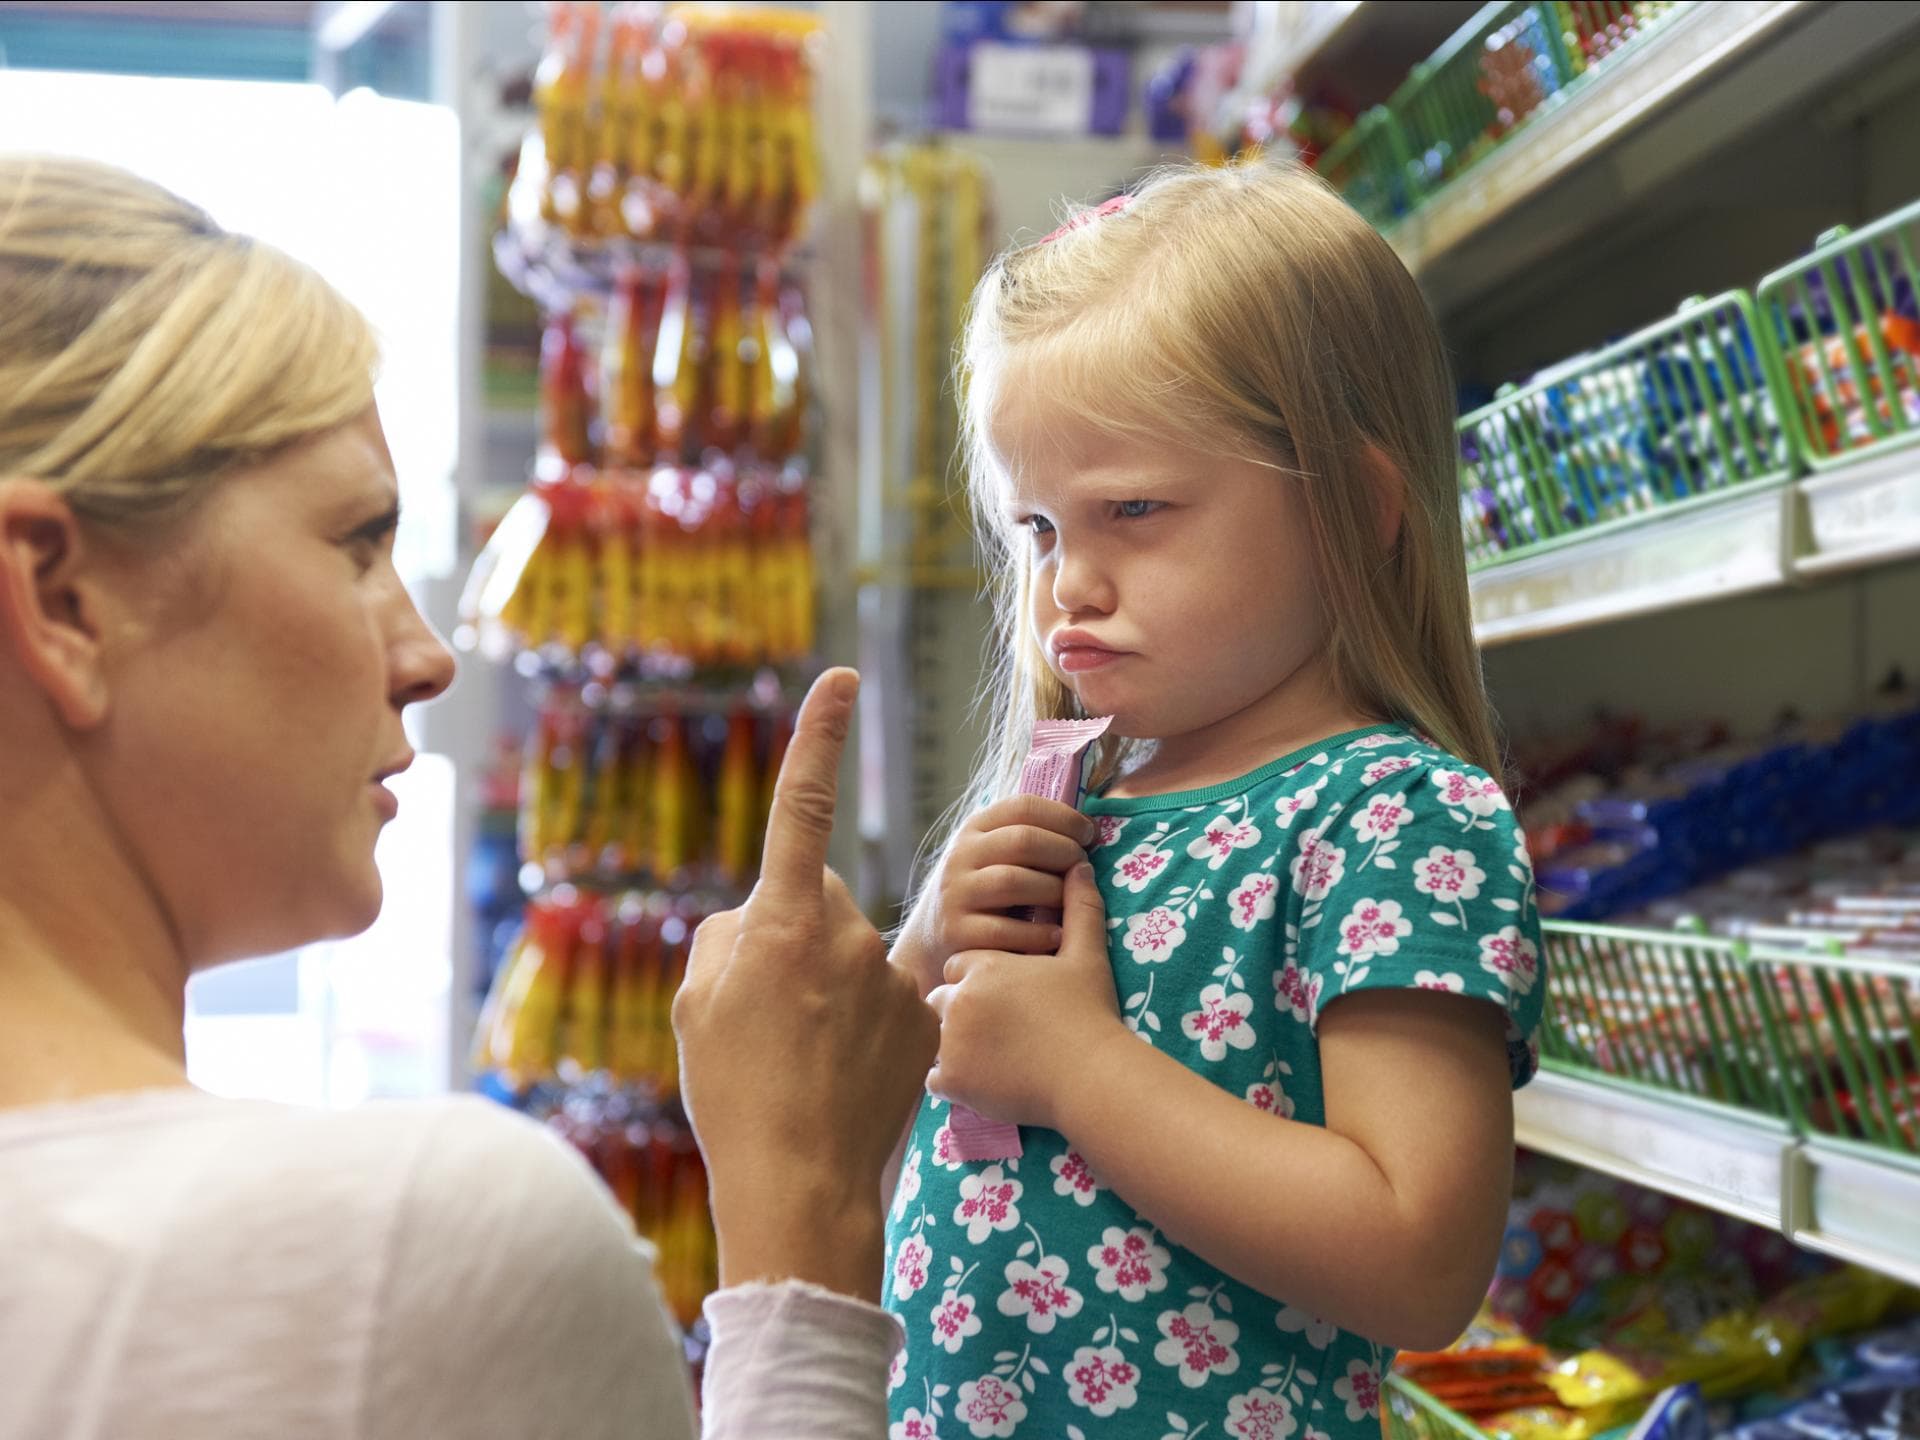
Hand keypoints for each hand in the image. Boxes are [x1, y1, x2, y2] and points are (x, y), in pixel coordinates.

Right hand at [674, 667, 939, 1300]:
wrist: (800, 1181)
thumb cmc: (733, 1090)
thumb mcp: (698, 1004)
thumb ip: (728, 938)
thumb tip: (759, 919)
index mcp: (783, 920)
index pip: (803, 806)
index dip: (819, 737)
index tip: (840, 678)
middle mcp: (846, 933)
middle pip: (816, 902)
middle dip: (794, 935)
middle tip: (767, 1012)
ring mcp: (892, 976)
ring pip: (851, 956)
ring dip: (828, 987)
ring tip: (803, 1058)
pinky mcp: (925, 1016)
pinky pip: (887, 997)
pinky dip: (866, 1024)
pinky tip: (843, 1074)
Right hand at [899, 793, 1099, 995]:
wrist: (933, 938)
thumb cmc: (985, 892)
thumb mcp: (994, 855)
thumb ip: (1029, 838)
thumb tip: (1089, 830)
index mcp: (975, 828)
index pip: (1023, 806)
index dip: (1064, 817)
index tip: (1089, 835)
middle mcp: (961, 856)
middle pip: (1023, 840)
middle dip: (1064, 851)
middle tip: (1083, 868)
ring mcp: (956, 893)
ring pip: (1014, 881)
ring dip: (1054, 891)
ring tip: (1071, 902)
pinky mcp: (957, 932)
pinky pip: (1005, 930)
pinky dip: (1038, 933)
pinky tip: (1057, 936)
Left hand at [926, 862, 1127, 1133]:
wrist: (1090, 1074)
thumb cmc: (1090, 1013)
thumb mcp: (1087, 955)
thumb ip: (1079, 908)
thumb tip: (1080, 866)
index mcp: (983, 965)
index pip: (960, 965)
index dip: (980, 980)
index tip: (1004, 996)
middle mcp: (958, 998)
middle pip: (942, 999)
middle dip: (961, 1011)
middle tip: (996, 1029)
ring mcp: (950, 1041)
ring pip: (933, 1038)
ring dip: (953, 1045)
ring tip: (989, 1056)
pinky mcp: (952, 1079)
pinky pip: (933, 1078)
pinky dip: (952, 1080)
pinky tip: (981, 1079)